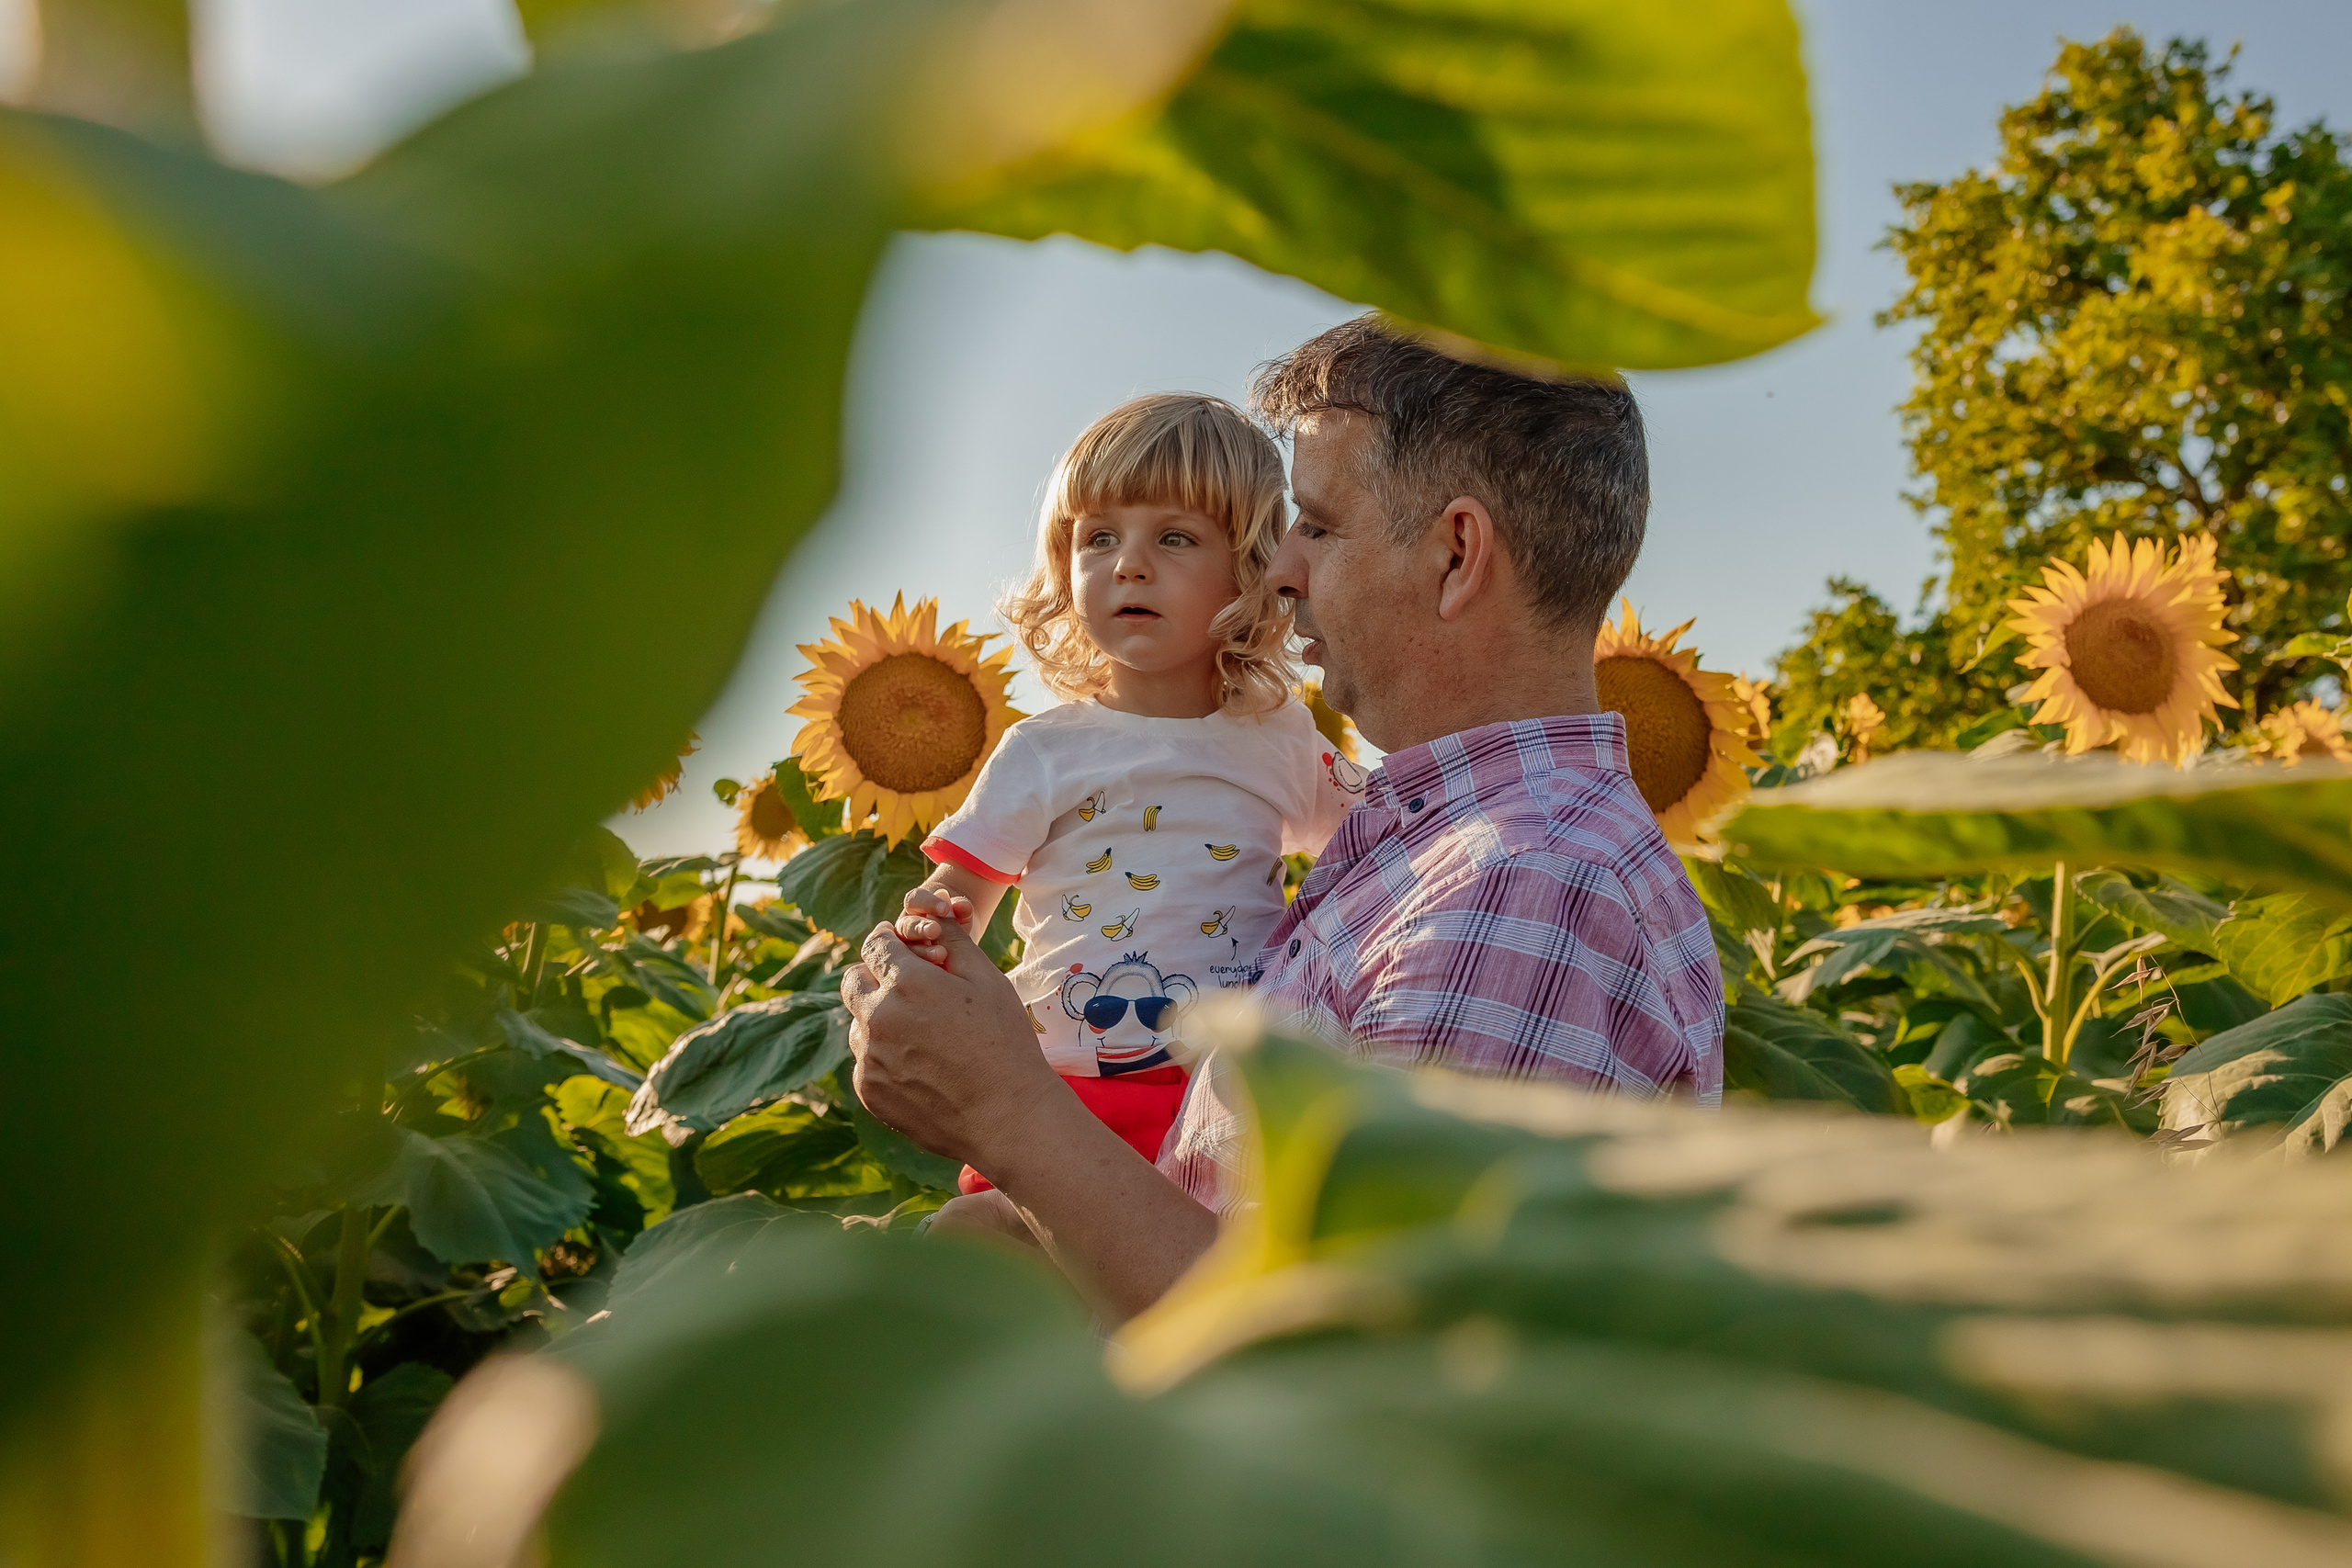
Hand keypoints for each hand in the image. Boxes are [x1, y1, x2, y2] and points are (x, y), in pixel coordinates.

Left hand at [840, 908, 1058, 1167]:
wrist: (1008, 1117)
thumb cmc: (1006, 1043)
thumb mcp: (988, 980)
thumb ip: (954, 941)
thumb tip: (931, 916)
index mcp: (908, 983)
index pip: (875, 945)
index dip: (887, 941)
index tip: (897, 947)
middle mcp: (879, 1018)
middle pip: (853, 981)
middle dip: (873, 976)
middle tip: (903, 987)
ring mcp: (870, 1058)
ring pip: (857, 1023)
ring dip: (878, 1019)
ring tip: (920, 1034)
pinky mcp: (869, 1091)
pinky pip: (865, 1062)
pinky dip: (883, 1057)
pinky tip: (920, 1066)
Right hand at [894, 885, 976, 967]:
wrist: (961, 934)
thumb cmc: (960, 917)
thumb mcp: (963, 912)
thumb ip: (962, 908)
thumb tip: (961, 905)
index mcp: (914, 907)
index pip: (913, 900)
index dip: (928, 903)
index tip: (945, 908)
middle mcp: (906, 928)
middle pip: (905, 927)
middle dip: (920, 928)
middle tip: (935, 931)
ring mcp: (907, 949)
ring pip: (904, 951)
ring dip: (922, 952)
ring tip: (941, 954)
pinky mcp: (910, 969)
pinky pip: (909, 969)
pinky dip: (924, 968)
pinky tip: (939, 970)